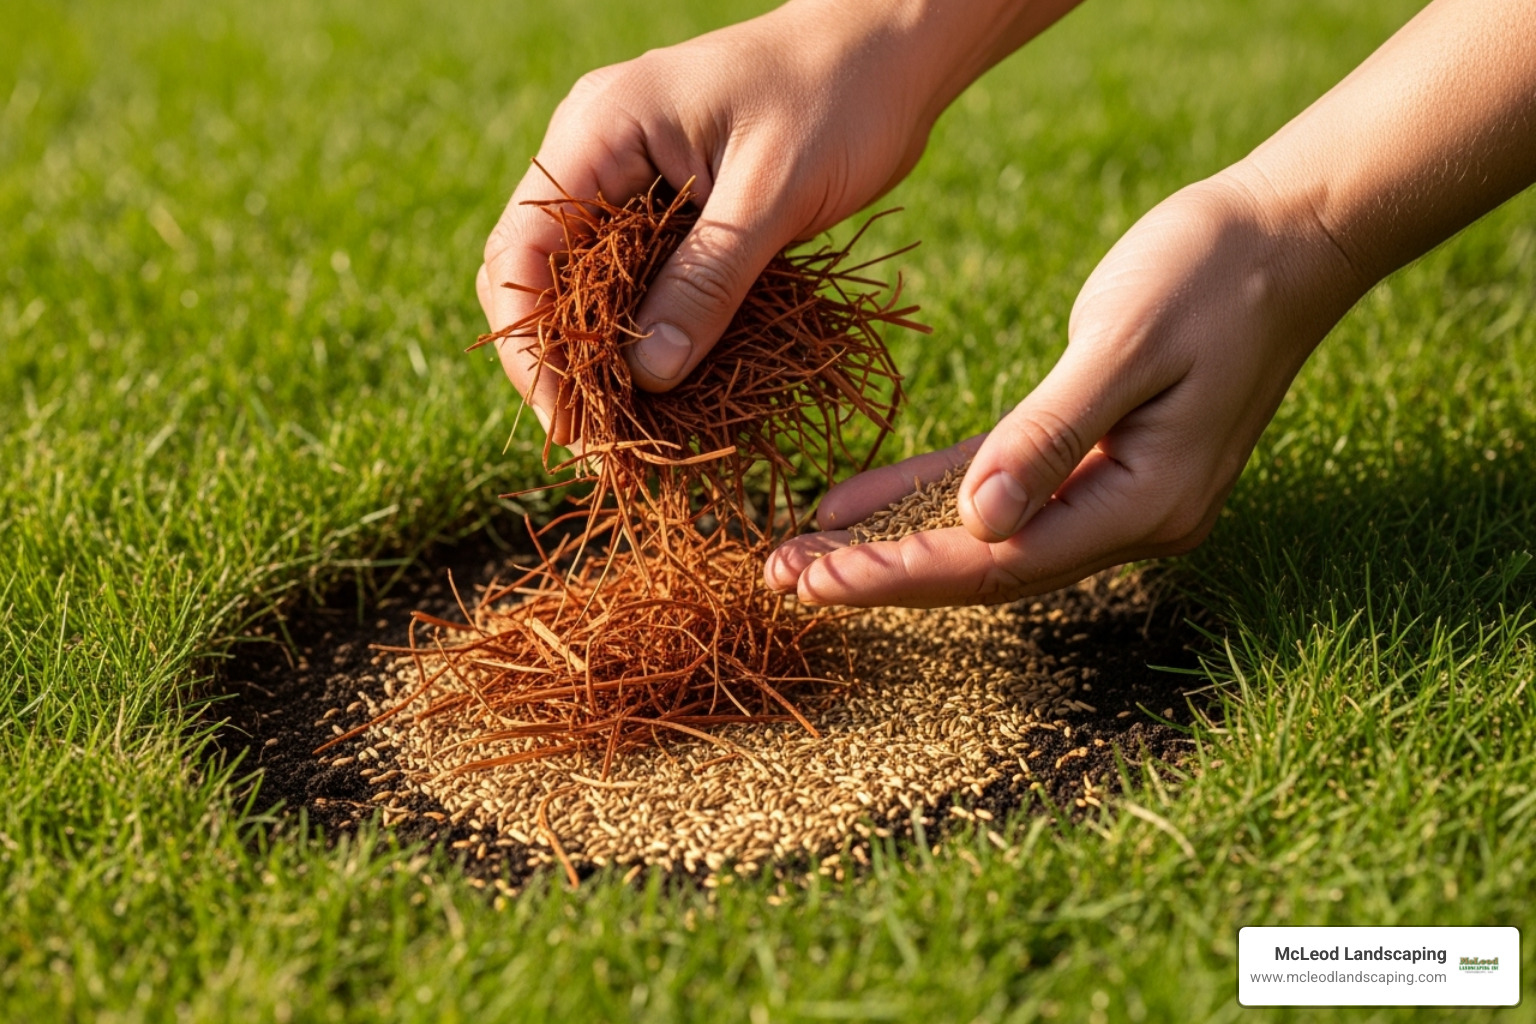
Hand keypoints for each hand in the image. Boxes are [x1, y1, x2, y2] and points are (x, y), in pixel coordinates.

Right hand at [477, 2, 956, 445]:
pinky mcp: (664, 200)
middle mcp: (594, 150)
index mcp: (598, 131)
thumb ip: (708, 281)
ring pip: (576, 282)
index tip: (568, 424)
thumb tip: (649, 378)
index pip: (523, 254)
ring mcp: (624, 174)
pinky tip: (656, 387)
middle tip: (593, 445)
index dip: (531, 348)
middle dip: (554, 362)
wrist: (892, 49)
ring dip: (594, 356)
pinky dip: (635, 332)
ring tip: (622, 432)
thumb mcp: (773, 196)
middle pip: (533, 274)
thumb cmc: (840, 98)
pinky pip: (628, 275)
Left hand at [765, 172, 1361, 605]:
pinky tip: (855, 506)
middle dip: (881, 574)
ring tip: (802, 558)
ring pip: (982, 536)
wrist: (1287, 234)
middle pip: (984, 567)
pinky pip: (996, 485)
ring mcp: (1113, 490)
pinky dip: (925, 495)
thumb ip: (1049, 435)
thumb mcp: (1123, 345)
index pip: (1001, 563)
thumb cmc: (1211, 275)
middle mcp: (1129, 517)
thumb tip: (980, 521)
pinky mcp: (1094, 453)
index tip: (817, 581)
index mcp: (1144, 503)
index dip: (903, 574)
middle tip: (783, 582)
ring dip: (893, 545)